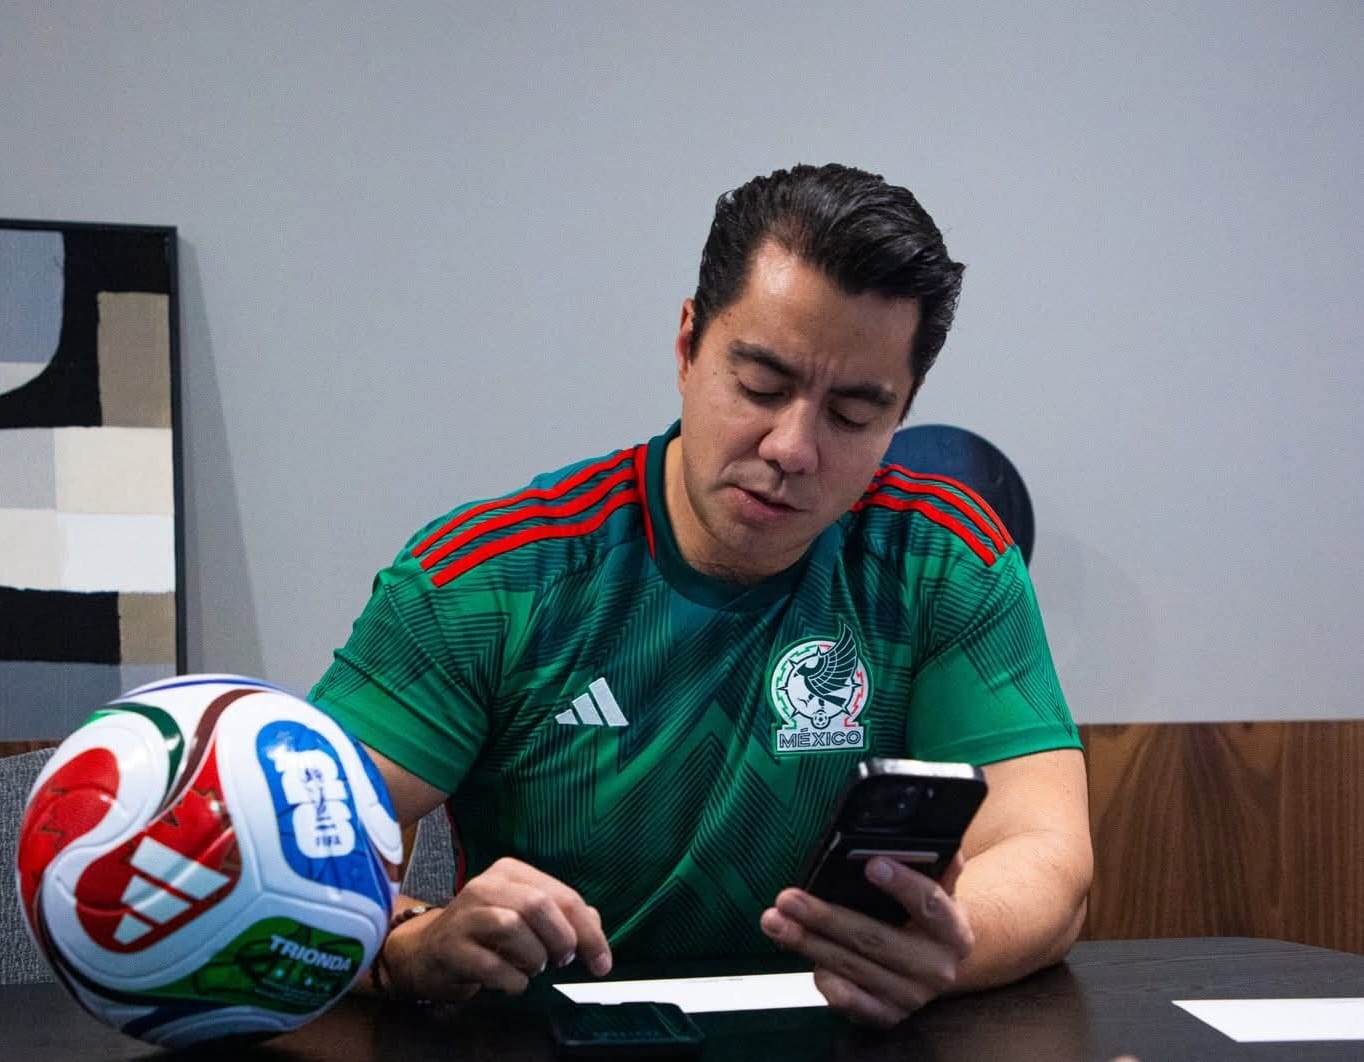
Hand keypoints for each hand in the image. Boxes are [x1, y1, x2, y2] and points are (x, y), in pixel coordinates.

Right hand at [386, 857, 612, 1000]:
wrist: (426, 952)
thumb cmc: (485, 935)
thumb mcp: (524, 917)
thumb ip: (561, 917)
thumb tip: (594, 926)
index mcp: (511, 872)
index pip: (562, 895)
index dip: (589, 931)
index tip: (602, 962)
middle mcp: (486, 886)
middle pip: (538, 904)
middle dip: (561, 939)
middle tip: (562, 961)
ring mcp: (465, 915)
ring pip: (514, 927)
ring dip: (534, 958)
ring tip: (532, 968)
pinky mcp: (450, 947)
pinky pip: (492, 964)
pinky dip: (513, 980)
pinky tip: (514, 983)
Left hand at [760, 854, 973, 1026]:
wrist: (938, 966)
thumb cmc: (926, 917)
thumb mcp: (939, 889)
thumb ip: (936, 864)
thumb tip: (928, 836)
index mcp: (953, 930)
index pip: (930, 904)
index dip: (902, 884)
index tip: (872, 863)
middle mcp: (936, 968)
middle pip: (875, 939)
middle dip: (826, 917)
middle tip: (789, 898)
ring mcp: (911, 996)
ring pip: (852, 967)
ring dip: (808, 943)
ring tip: (775, 921)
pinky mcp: (887, 1015)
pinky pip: (849, 1000)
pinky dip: (823, 978)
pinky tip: (801, 956)